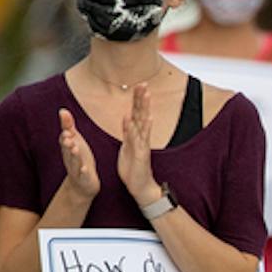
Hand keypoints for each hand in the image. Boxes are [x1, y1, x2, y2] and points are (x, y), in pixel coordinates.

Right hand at [56, 107, 100, 200]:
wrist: (82, 184)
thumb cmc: (79, 158)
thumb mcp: (75, 140)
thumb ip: (68, 126)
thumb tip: (62, 110)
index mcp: (68, 148)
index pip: (65, 139)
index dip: (65, 134)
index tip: (67, 129)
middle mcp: (70, 158)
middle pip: (67, 150)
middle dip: (67, 144)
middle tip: (68, 137)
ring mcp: (76, 169)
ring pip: (74, 161)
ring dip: (74, 155)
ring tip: (75, 148)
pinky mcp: (84, 178)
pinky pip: (83, 175)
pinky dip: (83, 172)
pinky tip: (85, 169)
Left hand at [117, 86, 159, 203]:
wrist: (140, 187)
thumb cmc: (134, 169)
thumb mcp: (127, 147)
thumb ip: (128, 133)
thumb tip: (127, 119)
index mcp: (136, 135)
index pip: (138, 113)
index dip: (138, 100)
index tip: (139, 86)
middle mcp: (141, 138)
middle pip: (142, 114)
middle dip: (142, 99)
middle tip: (143, 84)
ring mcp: (142, 145)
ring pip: (142, 123)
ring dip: (143, 109)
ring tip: (144, 95)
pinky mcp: (141, 154)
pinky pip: (137, 140)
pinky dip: (136, 129)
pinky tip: (136, 119)